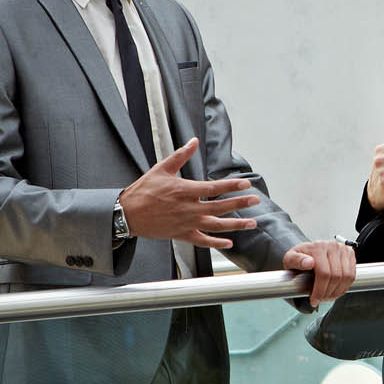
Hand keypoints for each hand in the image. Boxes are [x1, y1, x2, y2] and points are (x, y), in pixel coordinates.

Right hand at [117, 137, 260, 248]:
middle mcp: (188, 208)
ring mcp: (186, 223)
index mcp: (184, 190)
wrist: (127, 214)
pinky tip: (229, 243)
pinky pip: (202, 241)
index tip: (246, 185)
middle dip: (240, 204)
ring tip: (252, 223)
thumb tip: (193, 141)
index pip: (214, 188)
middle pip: (220, 207)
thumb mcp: (162, 168)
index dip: (231, 186)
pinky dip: (216, 243)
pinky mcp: (181, 235)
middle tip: (256, 201)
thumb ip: (180, 155)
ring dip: (235, 225)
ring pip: (216, 226)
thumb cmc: (143, 190)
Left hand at [283, 240, 356, 305]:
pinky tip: (337, 290)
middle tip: (321, 300)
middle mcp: (332, 246)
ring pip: (347, 276)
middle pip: (336, 276)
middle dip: (328, 293)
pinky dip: (345, 286)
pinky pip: (352, 274)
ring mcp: (342, 249)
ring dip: (338, 291)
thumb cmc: (299, 257)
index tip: (314, 300)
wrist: (308, 251)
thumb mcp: (290, 259)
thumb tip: (308, 263)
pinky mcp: (349, 253)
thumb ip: (296, 261)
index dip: (320, 290)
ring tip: (329, 296)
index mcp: (317, 247)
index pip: (324, 273)